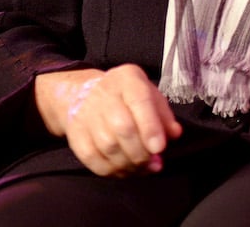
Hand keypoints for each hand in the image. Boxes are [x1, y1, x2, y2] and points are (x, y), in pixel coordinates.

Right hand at [34, 65, 182, 177]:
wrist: (84, 93)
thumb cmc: (126, 96)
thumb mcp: (150, 95)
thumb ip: (164, 115)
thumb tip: (174, 134)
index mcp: (128, 79)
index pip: (139, 101)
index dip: (150, 127)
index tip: (159, 148)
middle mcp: (104, 93)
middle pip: (123, 128)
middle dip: (141, 151)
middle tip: (153, 163)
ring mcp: (86, 114)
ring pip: (108, 146)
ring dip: (128, 164)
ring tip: (141, 168)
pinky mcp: (75, 134)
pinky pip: (92, 159)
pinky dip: (110, 170)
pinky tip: (124, 170)